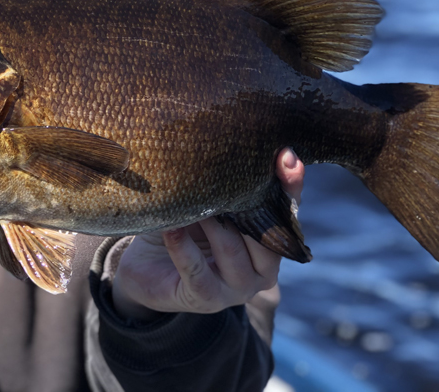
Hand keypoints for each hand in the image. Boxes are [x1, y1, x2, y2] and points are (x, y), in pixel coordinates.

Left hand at [111, 147, 303, 322]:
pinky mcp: (205, 299)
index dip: (290, 185)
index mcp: (270, 242)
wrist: (148, 268)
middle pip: (268, 236)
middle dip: (247, 204)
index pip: (288, 211)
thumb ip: (223, 183)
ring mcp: (237, 288)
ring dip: (212, 224)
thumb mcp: (206, 201)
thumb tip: (226, 139)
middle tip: (225, 176)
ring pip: (233, 251)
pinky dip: (183, 248)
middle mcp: (263, 269)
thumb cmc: (185, 227)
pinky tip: (171, 230)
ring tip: (193, 205)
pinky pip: (197, 271)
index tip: (286, 155)